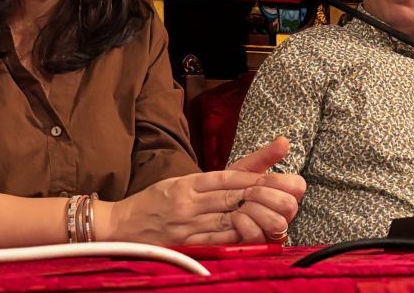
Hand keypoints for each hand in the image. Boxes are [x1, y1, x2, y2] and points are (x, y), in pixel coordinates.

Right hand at [99, 137, 304, 245]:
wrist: (119, 227)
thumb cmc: (156, 203)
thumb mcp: (184, 182)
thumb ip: (217, 178)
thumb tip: (247, 170)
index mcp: (190, 182)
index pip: (230, 176)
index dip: (259, 175)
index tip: (284, 176)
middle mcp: (189, 200)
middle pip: (234, 195)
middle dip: (267, 194)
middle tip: (294, 193)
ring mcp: (186, 223)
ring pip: (229, 218)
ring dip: (259, 216)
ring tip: (284, 215)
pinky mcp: (184, 243)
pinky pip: (215, 240)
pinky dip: (237, 238)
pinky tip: (257, 236)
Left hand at [227, 136, 305, 242]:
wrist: (207, 203)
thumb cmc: (230, 186)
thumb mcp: (246, 168)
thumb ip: (265, 156)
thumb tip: (284, 140)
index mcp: (284, 194)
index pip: (298, 187)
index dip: (279, 181)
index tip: (260, 179)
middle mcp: (282, 215)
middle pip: (289, 206)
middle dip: (264, 195)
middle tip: (246, 192)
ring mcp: (270, 233)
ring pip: (276, 224)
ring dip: (255, 210)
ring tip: (239, 205)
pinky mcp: (255, 246)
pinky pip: (258, 237)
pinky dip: (245, 224)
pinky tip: (234, 217)